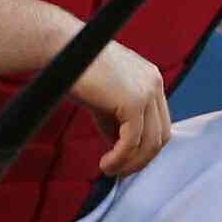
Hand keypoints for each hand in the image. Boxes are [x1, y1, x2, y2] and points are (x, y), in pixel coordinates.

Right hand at [73, 42, 168, 176]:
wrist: (61, 50)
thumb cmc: (77, 72)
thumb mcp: (104, 99)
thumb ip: (117, 120)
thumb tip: (121, 151)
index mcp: (151, 80)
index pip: (160, 123)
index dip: (144, 148)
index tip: (124, 161)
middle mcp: (154, 83)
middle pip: (161, 135)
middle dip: (141, 160)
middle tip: (118, 171)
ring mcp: (146, 91)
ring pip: (150, 142)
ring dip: (130, 164)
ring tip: (109, 170)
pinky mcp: (133, 101)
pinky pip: (133, 141)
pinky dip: (120, 159)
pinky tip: (105, 164)